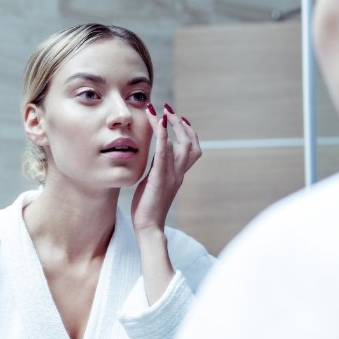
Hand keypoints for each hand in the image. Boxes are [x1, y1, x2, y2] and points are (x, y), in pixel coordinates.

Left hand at [131, 103, 201, 233]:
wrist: (148, 227)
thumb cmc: (147, 209)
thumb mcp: (153, 184)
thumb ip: (158, 169)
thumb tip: (157, 156)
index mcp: (178, 175)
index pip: (190, 150)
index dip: (188, 133)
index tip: (179, 118)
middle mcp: (179, 173)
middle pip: (191, 144)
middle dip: (182, 125)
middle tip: (170, 110)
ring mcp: (172, 175)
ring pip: (182, 145)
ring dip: (173, 125)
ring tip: (164, 111)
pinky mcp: (161, 177)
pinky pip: (165, 152)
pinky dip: (163, 135)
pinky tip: (159, 121)